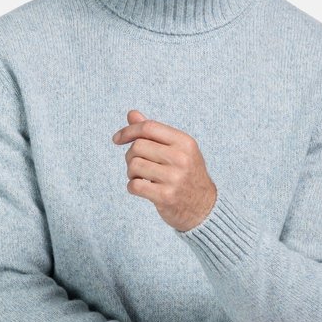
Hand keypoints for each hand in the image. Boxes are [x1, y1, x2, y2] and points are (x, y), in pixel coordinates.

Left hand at [112, 110, 216, 231]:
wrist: (204, 207)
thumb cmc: (186, 174)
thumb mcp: (177, 149)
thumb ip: (154, 133)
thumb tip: (131, 114)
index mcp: (184, 142)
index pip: (148, 127)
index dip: (128, 131)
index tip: (117, 139)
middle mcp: (181, 158)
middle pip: (138, 146)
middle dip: (130, 156)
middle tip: (138, 165)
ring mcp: (174, 178)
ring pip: (133, 165)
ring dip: (131, 172)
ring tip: (141, 177)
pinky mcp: (166, 196)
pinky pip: (134, 185)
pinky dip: (132, 187)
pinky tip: (141, 188)